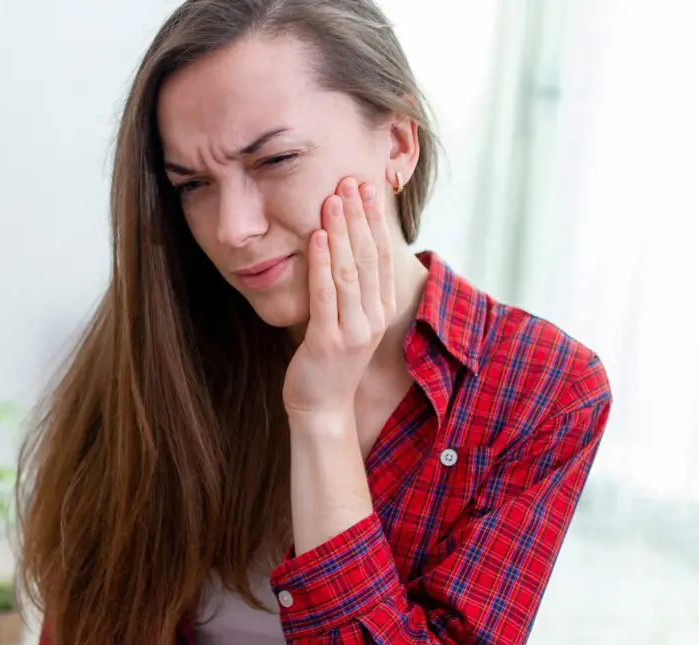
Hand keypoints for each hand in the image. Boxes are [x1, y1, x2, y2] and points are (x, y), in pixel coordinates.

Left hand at [282, 177, 396, 416]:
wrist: (322, 409)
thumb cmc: (329, 362)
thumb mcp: (349, 321)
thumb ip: (352, 290)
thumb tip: (345, 249)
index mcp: (380, 309)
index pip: (381, 256)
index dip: (375, 220)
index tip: (367, 187)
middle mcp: (373, 317)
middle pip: (369, 257)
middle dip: (360, 216)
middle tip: (351, 181)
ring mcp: (353, 331)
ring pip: (349, 271)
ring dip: (341, 232)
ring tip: (333, 199)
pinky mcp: (328, 342)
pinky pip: (326, 296)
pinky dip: (321, 264)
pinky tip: (316, 238)